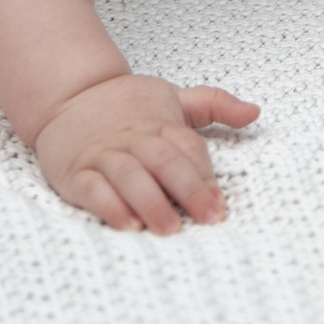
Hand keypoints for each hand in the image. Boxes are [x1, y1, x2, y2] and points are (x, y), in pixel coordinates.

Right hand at [33, 74, 259, 233]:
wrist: (69, 94)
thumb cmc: (126, 103)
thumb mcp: (173, 96)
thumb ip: (214, 104)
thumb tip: (255, 111)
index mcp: (159, 123)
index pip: (187, 146)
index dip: (204, 174)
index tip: (220, 203)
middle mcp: (133, 138)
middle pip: (163, 161)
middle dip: (188, 190)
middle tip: (208, 218)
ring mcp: (103, 155)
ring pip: (129, 177)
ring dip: (151, 203)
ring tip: (170, 229)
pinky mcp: (75, 171)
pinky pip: (92, 189)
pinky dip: (108, 206)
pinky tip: (126, 224)